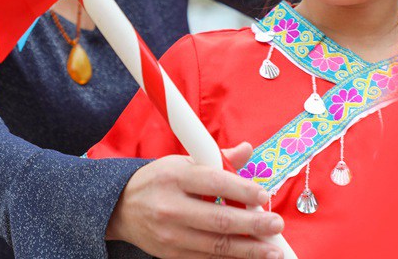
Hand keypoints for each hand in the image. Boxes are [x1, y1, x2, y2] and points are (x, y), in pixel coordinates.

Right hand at [107, 142, 284, 258]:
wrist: (121, 208)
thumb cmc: (159, 181)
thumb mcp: (182, 162)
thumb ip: (217, 158)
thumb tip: (247, 150)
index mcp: (175, 176)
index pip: (213, 182)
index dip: (242, 190)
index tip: (264, 196)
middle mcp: (171, 207)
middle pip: (218, 219)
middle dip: (252, 224)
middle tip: (276, 224)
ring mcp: (170, 235)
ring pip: (215, 246)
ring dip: (249, 250)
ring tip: (272, 251)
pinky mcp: (171, 255)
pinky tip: (250, 258)